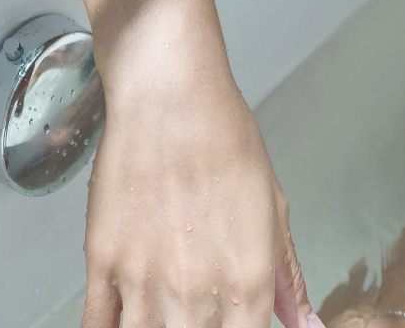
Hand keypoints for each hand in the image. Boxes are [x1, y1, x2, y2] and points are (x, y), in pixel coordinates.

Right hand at [80, 71, 320, 326]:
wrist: (171, 99)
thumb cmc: (227, 141)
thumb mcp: (274, 206)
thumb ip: (288, 275)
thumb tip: (305, 322)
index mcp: (249, 278)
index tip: (233, 326)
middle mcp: (197, 290)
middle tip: (196, 312)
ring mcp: (145, 281)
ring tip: (166, 311)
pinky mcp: (102, 265)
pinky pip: (98, 327)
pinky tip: (124, 320)